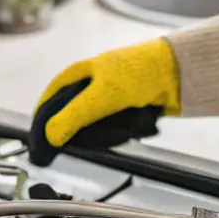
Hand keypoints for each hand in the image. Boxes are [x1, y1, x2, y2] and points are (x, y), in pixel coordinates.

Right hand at [30, 39, 179, 164]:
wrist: (178, 72)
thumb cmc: (136, 75)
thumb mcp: (101, 96)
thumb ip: (73, 116)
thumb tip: (49, 137)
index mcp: (78, 73)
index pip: (50, 100)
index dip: (43, 122)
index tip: (40, 145)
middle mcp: (90, 84)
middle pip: (73, 116)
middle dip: (84, 130)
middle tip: (91, 141)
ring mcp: (108, 96)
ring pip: (94, 124)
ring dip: (107, 131)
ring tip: (124, 128)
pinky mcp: (125, 107)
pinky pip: (114, 126)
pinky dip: (121, 129)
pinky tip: (133, 127)